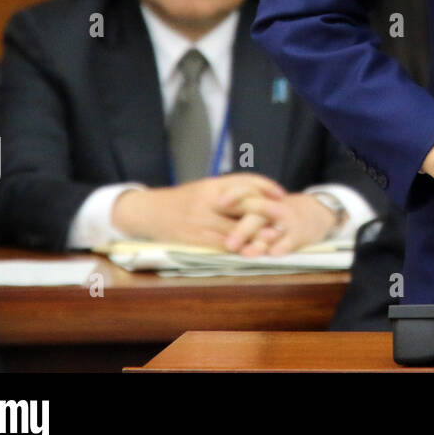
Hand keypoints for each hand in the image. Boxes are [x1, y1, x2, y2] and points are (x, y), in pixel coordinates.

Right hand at [111, 172, 286, 248]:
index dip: (265, 187)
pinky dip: (238, 249)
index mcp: (211, 186)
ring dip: (256, 235)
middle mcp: (208, 202)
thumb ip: (228, 191)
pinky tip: (251, 252)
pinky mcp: (195, 239)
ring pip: (234, 228)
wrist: (149, 212)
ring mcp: (201, 221)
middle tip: (285, 218)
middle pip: (243, 205)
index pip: (244, 182)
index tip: (281, 194)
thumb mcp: (204, 189)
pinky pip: (220, 245)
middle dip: (265, 213)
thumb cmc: (181, 201)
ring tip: (274, 238)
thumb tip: (258, 195)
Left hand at [224, 193, 342, 256]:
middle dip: (243, 230)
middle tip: (229, 244)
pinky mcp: (299, 234)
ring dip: (260, 243)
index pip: (247, 190)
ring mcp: (288, 220)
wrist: (314, 213)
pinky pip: (290, 241)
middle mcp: (275, 207)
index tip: (218, 203)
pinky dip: (282, 247)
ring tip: (247, 254)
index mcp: (262, 197)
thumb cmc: (278, 212)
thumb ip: (240, 209)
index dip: (234, 195)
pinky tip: (273, 254)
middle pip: (258, 214)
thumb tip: (206, 220)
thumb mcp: (262, 202)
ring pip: (273, 231)